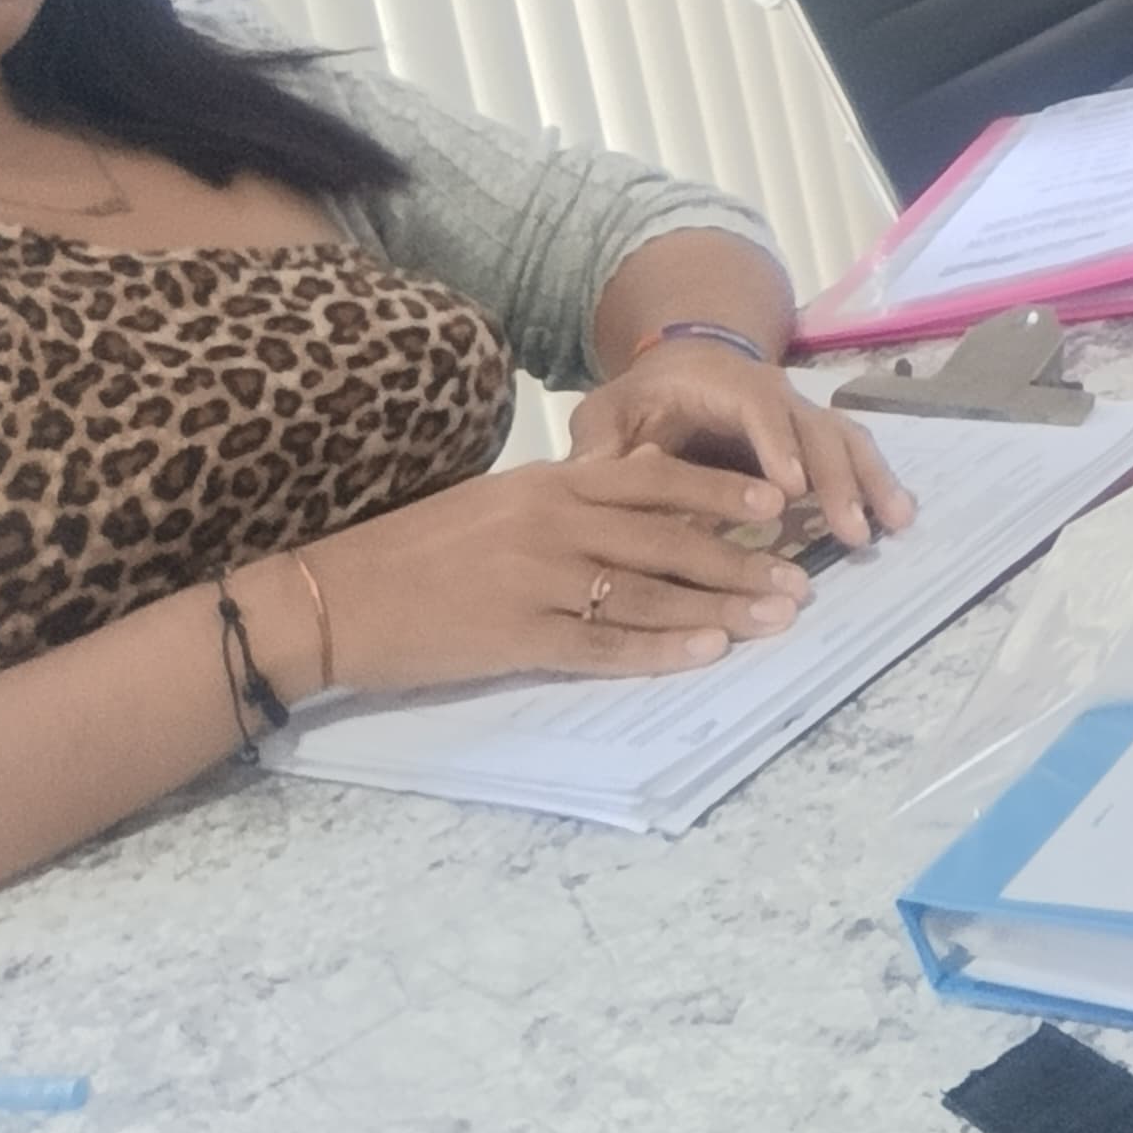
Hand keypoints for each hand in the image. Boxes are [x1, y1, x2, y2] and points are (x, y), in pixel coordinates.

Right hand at [297, 451, 825, 692]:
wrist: (333, 596)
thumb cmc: (413, 550)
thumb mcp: (495, 502)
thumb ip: (563, 502)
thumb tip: (630, 507)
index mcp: (549, 481)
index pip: (654, 479)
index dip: (721, 492)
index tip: (777, 502)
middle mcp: (552, 522)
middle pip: (668, 538)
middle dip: (741, 559)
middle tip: (799, 577)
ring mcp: (536, 580)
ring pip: (649, 590)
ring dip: (720, 606)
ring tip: (776, 617)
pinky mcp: (516, 637)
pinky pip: (603, 644)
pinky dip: (659, 649)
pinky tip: (705, 653)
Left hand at [567, 337, 912, 546]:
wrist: (687, 365)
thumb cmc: (646, 398)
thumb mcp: (611, 413)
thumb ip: (602, 446)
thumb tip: (591, 479)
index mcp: (725, 386)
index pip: (756, 410)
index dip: (775, 447)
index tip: (789, 490)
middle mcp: (777, 396)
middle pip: (816, 430)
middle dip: (837, 479)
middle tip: (851, 530)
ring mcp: (803, 417)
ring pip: (846, 440)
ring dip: (871, 481)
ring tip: (893, 524)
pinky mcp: (817, 440)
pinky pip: (854, 453)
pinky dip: (878, 482)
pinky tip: (897, 518)